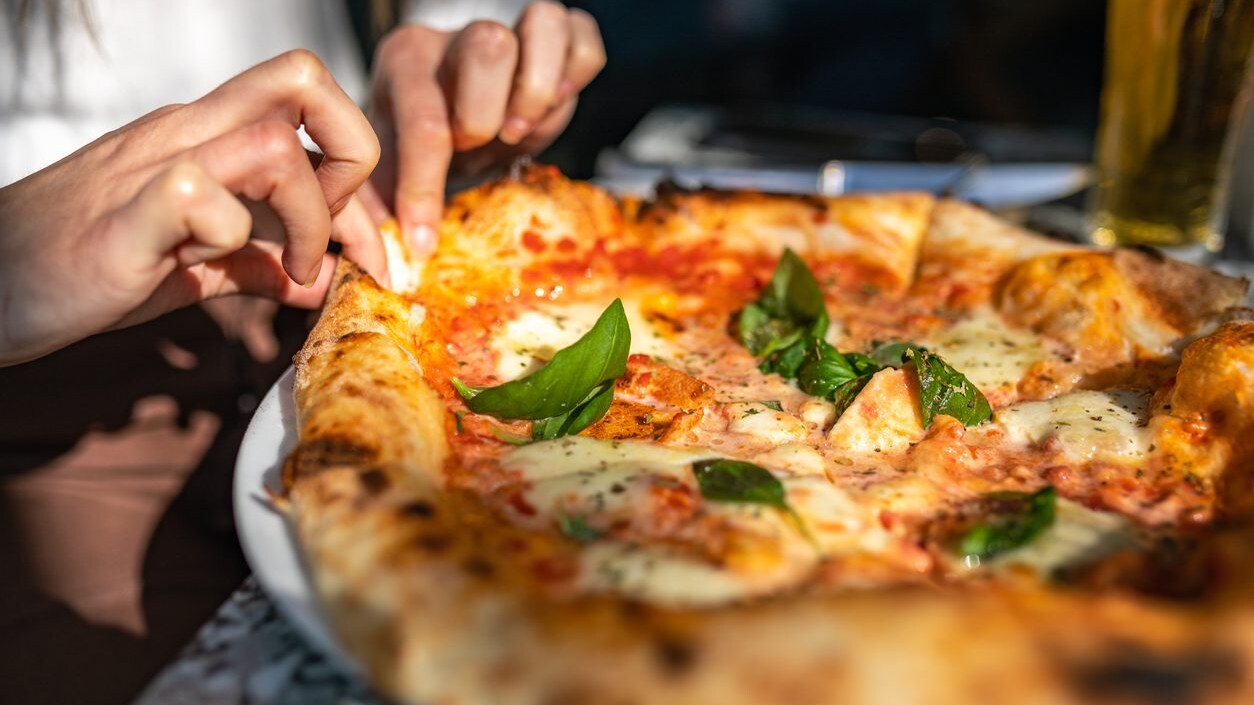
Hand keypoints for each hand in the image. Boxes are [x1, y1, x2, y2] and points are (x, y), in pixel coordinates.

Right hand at [0, 50, 382, 365]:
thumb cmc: (89, 267)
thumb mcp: (193, 268)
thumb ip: (259, 265)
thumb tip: (327, 279)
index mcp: (207, 136)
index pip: (309, 101)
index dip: (357, 166)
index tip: (360, 245)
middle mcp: (187, 133)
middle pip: (303, 80)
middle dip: (356, 155)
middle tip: (340, 235)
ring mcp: (155, 167)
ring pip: (274, 143)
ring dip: (309, 216)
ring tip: (292, 268)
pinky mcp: (125, 216)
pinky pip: (200, 196)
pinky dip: (229, 236)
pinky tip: (211, 264)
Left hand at [369, 1, 605, 251]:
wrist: (453, 122)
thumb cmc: (419, 151)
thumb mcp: (384, 177)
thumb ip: (375, 213)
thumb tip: (386, 266)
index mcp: (404, 64)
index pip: (422, 121)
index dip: (425, 188)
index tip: (425, 241)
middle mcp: (456, 38)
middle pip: (488, 46)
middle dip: (489, 114)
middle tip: (483, 149)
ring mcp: (509, 31)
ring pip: (543, 23)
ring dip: (540, 90)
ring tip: (521, 129)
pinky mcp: (553, 37)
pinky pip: (582, 35)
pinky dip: (578, 73)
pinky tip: (554, 107)